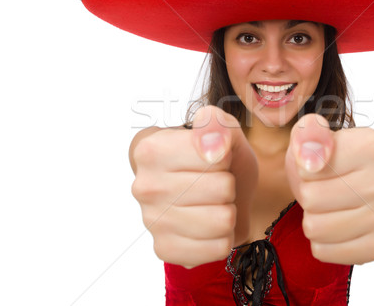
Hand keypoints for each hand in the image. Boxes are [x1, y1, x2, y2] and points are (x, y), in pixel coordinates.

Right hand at [129, 106, 257, 267]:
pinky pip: (218, 248)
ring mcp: (151, 222)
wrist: (205, 191)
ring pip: (224, 220)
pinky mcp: (165, 249)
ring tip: (213, 203)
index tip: (212, 158)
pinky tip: (209, 226)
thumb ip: (216, 123)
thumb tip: (212, 144)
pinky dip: (223, 238)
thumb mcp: (221, 129)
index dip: (225, 157)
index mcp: (151, 150)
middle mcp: (144, 187)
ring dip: (228, 212)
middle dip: (228, 185)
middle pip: (223, 189)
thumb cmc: (212, 158)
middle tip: (214, 183)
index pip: (217, 156)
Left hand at [285, 114, 373, 264]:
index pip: (309, 169)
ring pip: (316, 228)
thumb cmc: (336, 157)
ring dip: (313, 217)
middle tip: (323, 187)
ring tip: (328, 205)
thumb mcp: (315, 132)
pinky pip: (326, 251)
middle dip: (308, 194)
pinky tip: (335, 224)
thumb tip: (311, 155)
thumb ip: (309, 133)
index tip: (318, 165)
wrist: (362, 178)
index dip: (304, 169)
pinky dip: (322, 241)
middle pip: (311, 199)